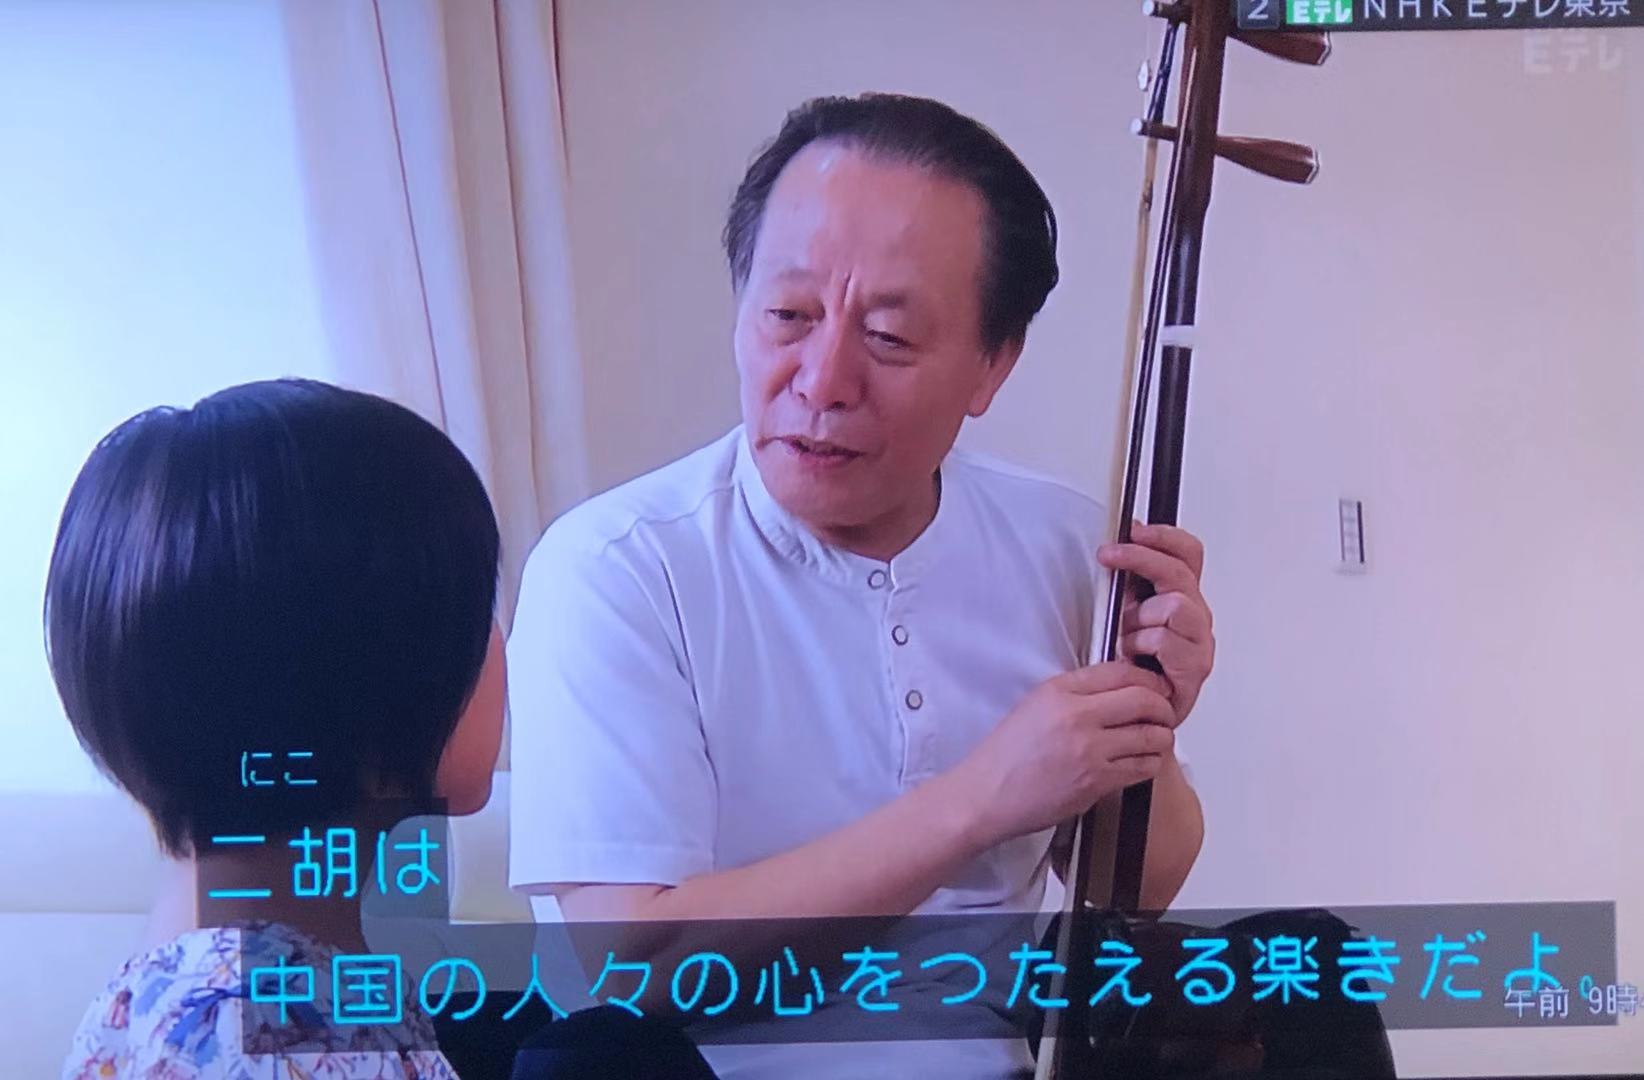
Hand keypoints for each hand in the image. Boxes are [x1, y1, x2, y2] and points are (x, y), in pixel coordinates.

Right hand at [953, 662, 1177, 847]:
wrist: (986, 794)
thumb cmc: (1007, 755)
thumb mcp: (1035, 705)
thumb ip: (1075, 692)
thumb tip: (1118, 688)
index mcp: (1059, 691)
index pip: (1121, 671)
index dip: (1148, 679)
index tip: (1155, 688)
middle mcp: (1076, 715)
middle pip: (1144, 700)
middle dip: (1163, 707)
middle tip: (1164, 714)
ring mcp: (1088, 750)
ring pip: (1151, 736)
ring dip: (1161, 737)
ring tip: (1156, 739)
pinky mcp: (1096, 781)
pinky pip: (1143, 767)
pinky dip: (1151, 763)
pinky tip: (1142, 761)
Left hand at [1098, 522, 1214, 723]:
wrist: (1129, 713)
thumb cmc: (1127, 665)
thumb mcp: (1122, 612)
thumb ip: (1127, 581)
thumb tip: (1117, 543)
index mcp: (1184, 596)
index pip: (1188, 553)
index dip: (1165, 536)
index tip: (1134, 529)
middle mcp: (1197, 616)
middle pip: (1180, 572)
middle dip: (1140, 560)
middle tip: (1109, 557)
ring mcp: (1199, 643)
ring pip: (1176, 604)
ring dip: (1141, 617)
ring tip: (1126, 637)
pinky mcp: (1194, 670)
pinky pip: (1167, 639)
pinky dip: (1142, 643)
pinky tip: (1133, 656)